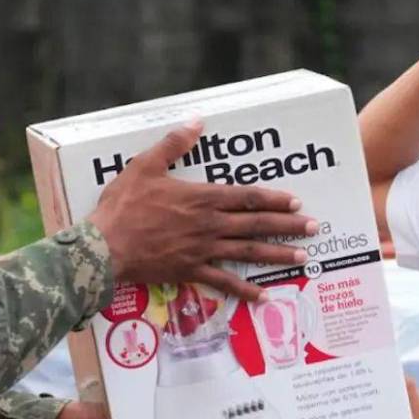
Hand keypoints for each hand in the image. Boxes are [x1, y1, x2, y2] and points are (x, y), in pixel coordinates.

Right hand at [88, 121, 315, 301]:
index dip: (275, 199)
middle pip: (257, 224)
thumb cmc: (123, 206)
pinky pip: (223, 282)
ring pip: (248, 252)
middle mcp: (209, 225)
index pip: (248, 197)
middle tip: (314, 228)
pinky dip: (244, 290)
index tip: (296, 202)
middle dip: (288, 226)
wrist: (104, 246)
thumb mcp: (145, 165)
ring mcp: (202, 250)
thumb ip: (173, 144)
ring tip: (301, 258)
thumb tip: (196, 122)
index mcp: (202, 198)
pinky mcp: (190, 271)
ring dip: (277, 254)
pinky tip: (262, 296)